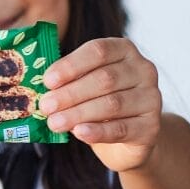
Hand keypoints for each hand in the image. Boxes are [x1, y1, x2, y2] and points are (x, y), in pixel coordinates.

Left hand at [38, 37, 162, 171]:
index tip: (47, 80)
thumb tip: (37, 87)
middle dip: (70, 93)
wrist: (128, 137)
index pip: (98, 51)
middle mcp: (144, 70)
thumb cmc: (99, 103)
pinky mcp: (151, 127)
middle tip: (45, 106)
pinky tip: (79, 133)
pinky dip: (98, 131)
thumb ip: (67, 81)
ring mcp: (151, 98)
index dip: (71, 65)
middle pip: (104, 79)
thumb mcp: (84, 85)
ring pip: (112, 104)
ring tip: (54, 123)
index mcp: (124, 51)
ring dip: (78, 113)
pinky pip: (122, 128)